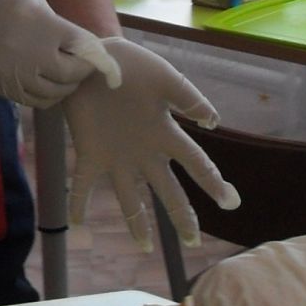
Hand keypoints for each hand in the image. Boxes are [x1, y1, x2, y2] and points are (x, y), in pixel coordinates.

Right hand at [0, 0, 119, 107]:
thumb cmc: (1, 1)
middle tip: (82, 65)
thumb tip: (80, 46)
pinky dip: (48, 96)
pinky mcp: (5, 88)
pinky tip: (48, 85)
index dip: (96, 54)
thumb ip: (60, 26)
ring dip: (66, 86)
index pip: (85, 48)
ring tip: (66, 76)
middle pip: (72, 74)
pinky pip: (35, 101)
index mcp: (46, 28)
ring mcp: (18, 75)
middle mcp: (34, 55)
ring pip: (55, 93)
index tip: (101, 56)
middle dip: (82, 71)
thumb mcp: (36, 3)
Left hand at [60, 37, 237, 248]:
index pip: (195, 162)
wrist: (93, 57)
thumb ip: (189, 98)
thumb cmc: (131, 65)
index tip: (229, 202)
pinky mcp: (90, 153)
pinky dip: (78, 204)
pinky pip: (83, 184)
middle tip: (193, 243)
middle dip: (181, 216)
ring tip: (143, 249)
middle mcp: (144, 152)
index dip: (212, 182)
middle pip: (167, 190)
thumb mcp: (165, 78)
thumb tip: (213, 122)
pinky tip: (75, 224)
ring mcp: (117, 156)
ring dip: (136, 223)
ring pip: (130, 197)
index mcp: (165, 133)